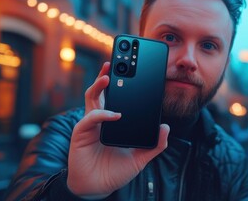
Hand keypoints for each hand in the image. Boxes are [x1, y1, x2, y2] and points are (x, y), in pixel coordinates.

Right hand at [67, 62, 169, 198]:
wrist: (98, 188)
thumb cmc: (115, 171)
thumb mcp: (140, 158)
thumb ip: (154, 145)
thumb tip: (166, 128)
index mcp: (112, 121)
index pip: (116, 97)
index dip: (121, 83)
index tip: (134, 70)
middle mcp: (100, 119)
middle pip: (101, 91)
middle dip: (106, 74)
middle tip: (115, 61)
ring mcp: (90, 125)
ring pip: (92, 98)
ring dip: (99, 85)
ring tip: (109, 76)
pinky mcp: (81, 133)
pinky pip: (90, 118)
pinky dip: (103, 114)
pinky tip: (115, 114)